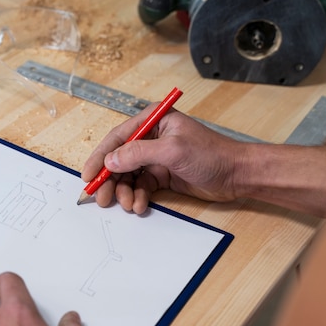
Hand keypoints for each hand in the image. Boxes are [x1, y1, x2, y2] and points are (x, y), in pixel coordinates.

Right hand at [82, 105, 245, 212]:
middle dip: (109, 179)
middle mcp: (151, 137)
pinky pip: (140, 186)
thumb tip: (110, 161)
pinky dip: (137, 196)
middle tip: (101, 197)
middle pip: (119, 159)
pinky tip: (140, 205)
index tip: (88, 175)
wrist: (238, 175)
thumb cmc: (212, 154)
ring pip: (128, 175)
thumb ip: (138, 154)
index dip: (100, 157)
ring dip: (124, 191)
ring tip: (127, 204)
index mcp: (152, 120)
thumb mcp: (172, 151)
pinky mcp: (161, 174)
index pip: (117, 138)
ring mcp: (155, 157)